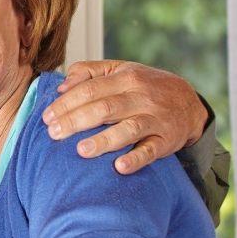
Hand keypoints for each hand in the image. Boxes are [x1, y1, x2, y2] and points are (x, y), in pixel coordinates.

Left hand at [42, 60, 207, 174]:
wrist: (189, 102)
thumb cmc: (145, 86)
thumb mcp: (121, 70)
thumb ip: (91, 72)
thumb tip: (63, 84)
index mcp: (126, 78)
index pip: (90, 89)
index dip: (67, 103)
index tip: (47, 117)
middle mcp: (141, 97)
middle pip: (104, 108)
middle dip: (76, 121)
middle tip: (53, 134)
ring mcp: (155, 119)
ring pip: (128, 129)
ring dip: (104, 140)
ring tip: (81, 150)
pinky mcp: (166, 140)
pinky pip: (151, 150)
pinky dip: (136, 159)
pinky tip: (120, 167)